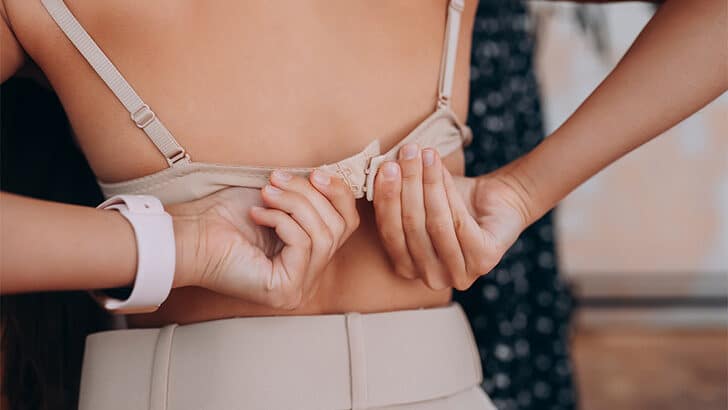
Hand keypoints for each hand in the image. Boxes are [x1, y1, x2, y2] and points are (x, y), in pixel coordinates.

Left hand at [168, 169, 358, 308]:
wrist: (192, 234)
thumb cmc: (228, 216)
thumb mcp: (282, 198)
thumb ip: (311, 193)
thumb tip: (332, 177)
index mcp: (312, 256)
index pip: (347, 224)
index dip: (338, 193)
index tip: (315, 172)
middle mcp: (310, 276)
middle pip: (338, 227)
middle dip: (309, 195)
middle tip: (277, 180)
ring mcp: (299, 287)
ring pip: (323, 234)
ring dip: (294, 204)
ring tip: (266, 194)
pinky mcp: (287, 290)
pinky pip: (304, 244)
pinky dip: (281, 221)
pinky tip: (257, 215)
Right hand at [372, 143, 528, 289]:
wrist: (499, 201)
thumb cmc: (454, 202)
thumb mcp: (420, 200)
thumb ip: (399, 194)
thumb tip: (381, 170)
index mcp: (408, 267)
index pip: (390, 234)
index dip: (386, 199)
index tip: (386, 167)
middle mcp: (431, 278)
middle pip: (412, 227)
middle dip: (408, 185)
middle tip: (407, 153)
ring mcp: (459, 274)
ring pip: (436, 224)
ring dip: (428, 184)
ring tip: (425, 154)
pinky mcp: (484, 260)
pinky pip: (460, 223)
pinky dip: (449, 192)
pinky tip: (441, 168)